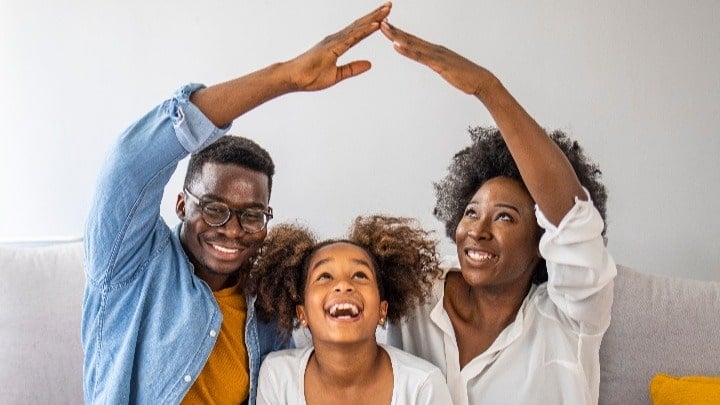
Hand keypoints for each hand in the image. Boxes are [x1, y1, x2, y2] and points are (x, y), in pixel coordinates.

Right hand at [286, 2, 391, 90]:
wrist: (293, 78)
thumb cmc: (310, 77)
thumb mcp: (337, 75)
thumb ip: (353, 69)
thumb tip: (370, 64)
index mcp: (338, 44)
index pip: (359, 32)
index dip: (372, 24)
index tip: (385, 16)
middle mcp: (337, 39)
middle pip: (361, 25)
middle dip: (376, 15)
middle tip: (389, 5)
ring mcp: (335, 41)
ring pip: (358, 27)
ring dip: (374, 18)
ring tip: (387, 9)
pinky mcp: (332, 47)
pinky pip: (352, 38)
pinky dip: (365, 31)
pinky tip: (376, 25)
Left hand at [380, 21, 497, 97]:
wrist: (481, 81)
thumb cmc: (465, 77)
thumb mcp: (446, 69)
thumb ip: (437, 64)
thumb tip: (430, 62)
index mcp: (435, 50)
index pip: (413, 40)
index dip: (399, 33)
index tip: (386, 26)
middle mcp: (435, 49)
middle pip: (410, 38)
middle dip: (394, 30)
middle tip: (379, 21)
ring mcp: (437, 55)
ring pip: (413, 44)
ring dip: (397, 35)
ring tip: (383, 28)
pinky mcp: (439, 64)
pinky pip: (420, 56)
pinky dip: (408, 50)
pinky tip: (397, 46)